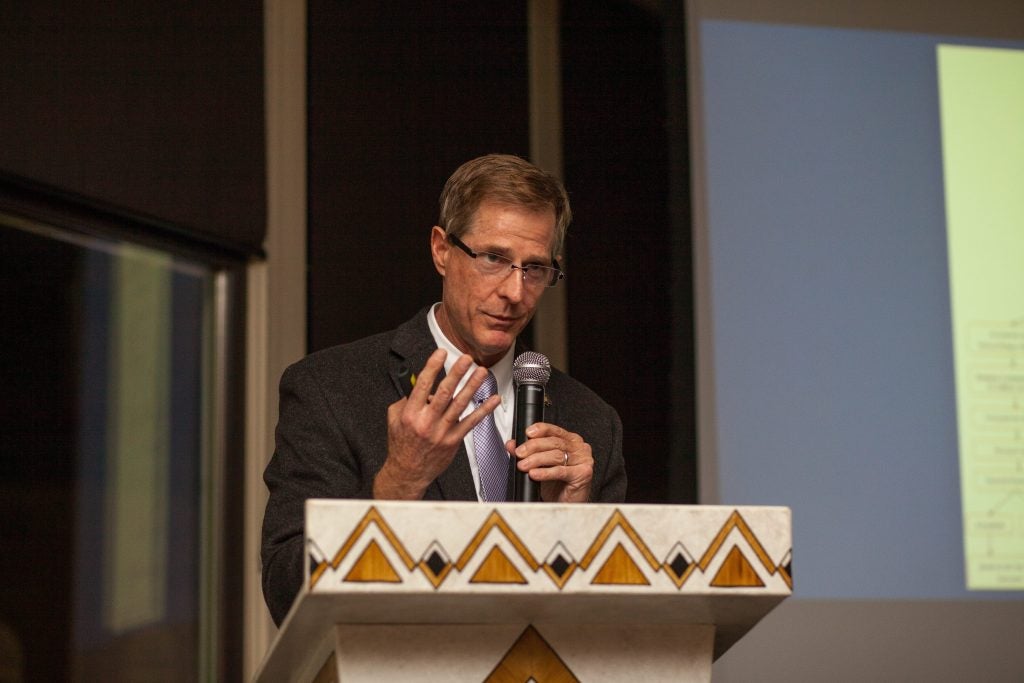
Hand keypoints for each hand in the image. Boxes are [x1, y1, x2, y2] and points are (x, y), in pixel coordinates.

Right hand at [373, 349, 499, 499]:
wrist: (408, 472)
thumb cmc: (402, 444)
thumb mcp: (394, 419)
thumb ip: (405, 400)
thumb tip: (420, 386)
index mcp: (411, 413)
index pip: (422, 385)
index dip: (432, 367)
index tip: (441, 353)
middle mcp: (426, 421)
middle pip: (444, 392)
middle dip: (456, 373)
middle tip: (466, 359)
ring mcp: (442, 432)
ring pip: (460, 405)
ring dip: (472, 386)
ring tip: (481, 372)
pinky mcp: (454, 440)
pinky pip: (471, 422)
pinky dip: (483, 410)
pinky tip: (492, 400)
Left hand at [507, 423, 592, 502]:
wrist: (565, 504)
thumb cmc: (557, 484)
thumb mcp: (539, 465)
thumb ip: (527, 452)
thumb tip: (511, 444)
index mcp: (571, 440)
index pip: (554, 430)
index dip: (540, 430)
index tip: (527, 433)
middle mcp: (579, 448)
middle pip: (554, 442)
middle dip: (533, 447)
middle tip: (520, 453)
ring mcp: (584, 460)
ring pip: (556, 455)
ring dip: (536, 460)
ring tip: (523, 465)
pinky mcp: (583, 473)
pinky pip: (561, 471)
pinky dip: (545, 472)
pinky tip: (534, 474)